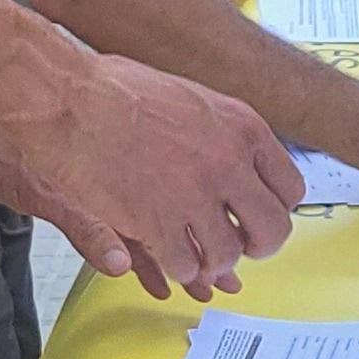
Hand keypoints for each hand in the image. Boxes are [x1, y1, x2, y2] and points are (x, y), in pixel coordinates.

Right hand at [0, 49, 301, 297]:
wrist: (68, 97)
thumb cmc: (114, 89)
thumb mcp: (190, 98)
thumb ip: (219, 135)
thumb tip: (237, 160)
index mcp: (242, 127)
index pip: (291, 188)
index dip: (275, 210)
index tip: (256, 216)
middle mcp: (229, 162)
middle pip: (272, 230)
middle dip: (255, 247)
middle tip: (236, 249)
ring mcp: (195, 194)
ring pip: (227, 255)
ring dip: (211, 263)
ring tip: (194, 256)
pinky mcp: (157, 221)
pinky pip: (184, 265)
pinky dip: (175, 269)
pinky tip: (163, 258)